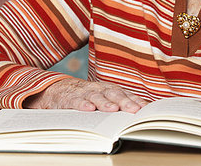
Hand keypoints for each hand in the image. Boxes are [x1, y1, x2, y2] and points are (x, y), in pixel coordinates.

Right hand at [22, 78, 148, 112]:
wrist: (54, 89)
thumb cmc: (84, 95)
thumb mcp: (101, 97)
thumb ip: (119, 101)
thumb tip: (143, 108)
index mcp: (107, 89)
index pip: (124, 94)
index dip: (135, 100)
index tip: (145, 109)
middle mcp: (97, 89)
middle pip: (113, 94)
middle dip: (125, 102)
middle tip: (134, 110)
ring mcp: (83, 93)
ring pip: (96, 97)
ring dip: (105, 103)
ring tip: (113, 109)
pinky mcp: (68, 98)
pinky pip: (75, 101)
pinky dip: (82, 105)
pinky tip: (88, 109)